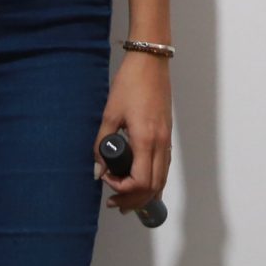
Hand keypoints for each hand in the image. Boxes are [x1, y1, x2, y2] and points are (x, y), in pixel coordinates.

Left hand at [96, 52, 171, 214]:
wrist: (151, 63)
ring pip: (162, 179)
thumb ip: (101, 144)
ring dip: (145, 194)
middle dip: (133, 199)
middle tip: (114, 202)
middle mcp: (160, 144)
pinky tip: (142, 184)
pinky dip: (154, 182)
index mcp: (146, 140)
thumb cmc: (130, 84)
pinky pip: (164, 167)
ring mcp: (167, 140)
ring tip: (126, 199)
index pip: (140, 182)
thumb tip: (97, 170)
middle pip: (153, 186)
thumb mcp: (110, 113)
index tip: (107, 180)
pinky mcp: (167, 135)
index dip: (122, 189)